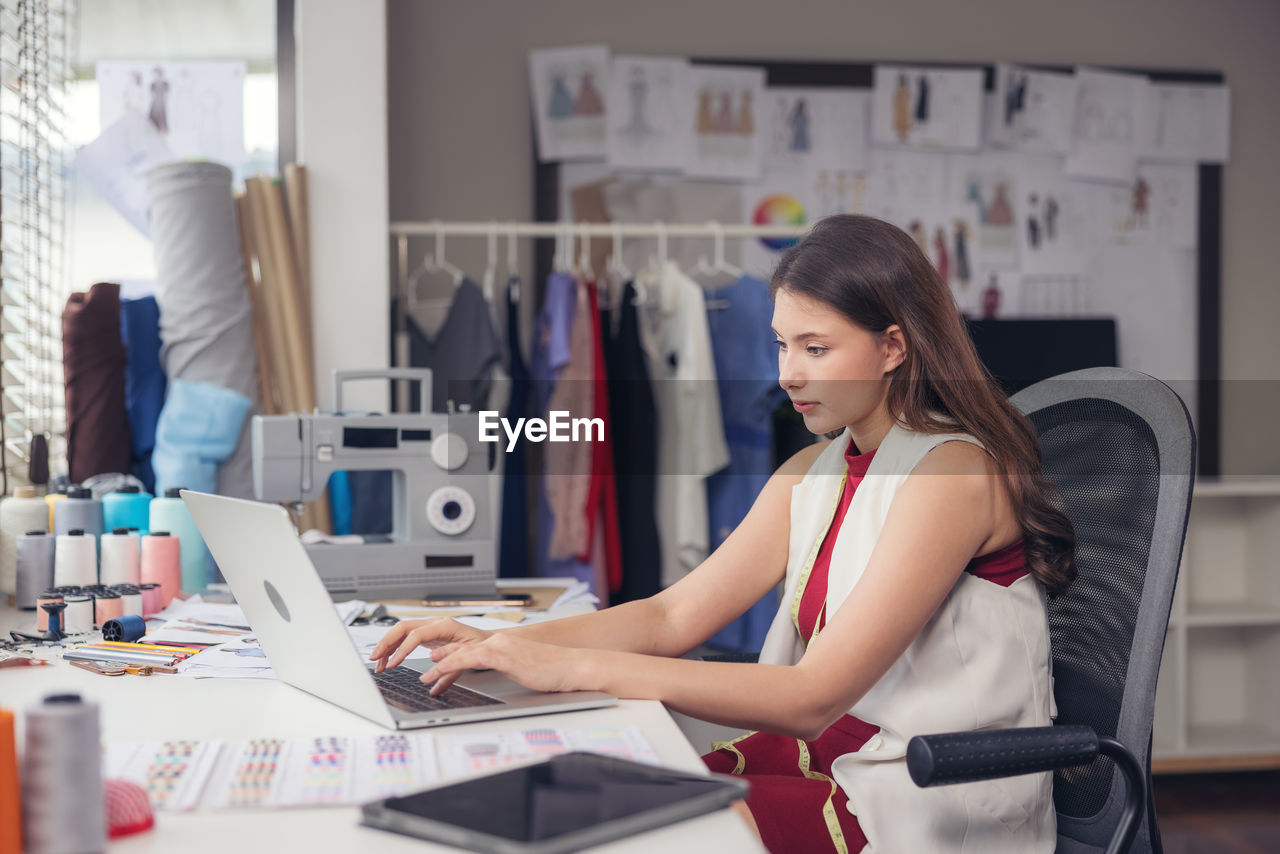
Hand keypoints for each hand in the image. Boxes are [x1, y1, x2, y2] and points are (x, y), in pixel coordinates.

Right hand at [369, 618, 491, 673]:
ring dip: (387, 646)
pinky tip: (390, 661)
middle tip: (375, 659)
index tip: (393, 664)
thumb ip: (450, 669)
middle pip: (402, 628)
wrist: (488, 641)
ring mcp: (429, 628)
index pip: (416, 635)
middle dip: (386, 643)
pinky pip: (406, 638)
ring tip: (379, 663)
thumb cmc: (481, 647)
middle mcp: (434, 624)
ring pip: (401, 632)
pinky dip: (395, 649)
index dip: (402, 649)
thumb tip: (432, 683)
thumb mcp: (468, 658)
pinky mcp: (427, 635)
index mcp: (444, 626)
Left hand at [421, 633, 585, 695]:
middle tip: (423, 666)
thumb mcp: (524, 670)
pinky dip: (451, 663)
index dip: (449, 655)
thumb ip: (507, 669)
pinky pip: (470, 658)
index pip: (469, 648)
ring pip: (460, 652)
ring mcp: (500, 647)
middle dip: (438, 657)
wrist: (573, 667)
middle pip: (460, 647)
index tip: (434, 663)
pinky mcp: (503, 656)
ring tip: (424, 676)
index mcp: (503, 645)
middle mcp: (498, 642)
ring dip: (438, 664)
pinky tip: (439, 670)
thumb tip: (495, 677)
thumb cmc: (553, 672)